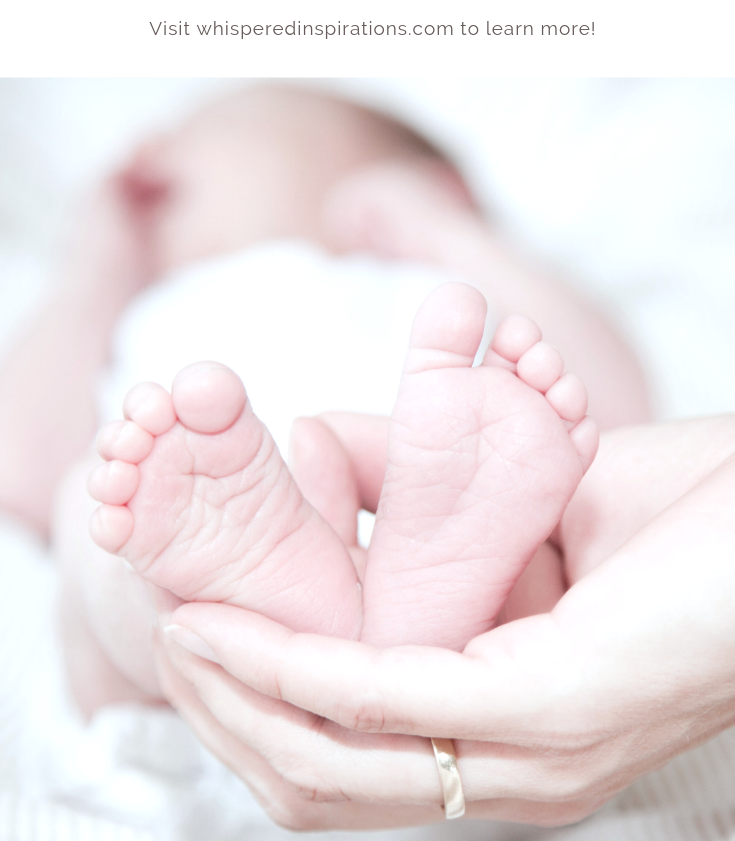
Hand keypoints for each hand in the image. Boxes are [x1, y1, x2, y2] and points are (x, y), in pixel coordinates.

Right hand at [155, 437, 734, 829]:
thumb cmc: (693, 521)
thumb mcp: (539, 516)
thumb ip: (436, 509)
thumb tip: (329, 465)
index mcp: (513, 743)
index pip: (353, 766)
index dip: (256, 712)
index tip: (195, 644)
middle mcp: (515, 776)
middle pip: (321, 783)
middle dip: (224, 714)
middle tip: (168, 638)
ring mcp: (532, 755)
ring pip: (335, 760)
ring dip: (239, 695)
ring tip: (180, 630)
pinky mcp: (547, 709)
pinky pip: (388, 700)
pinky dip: (297, 668)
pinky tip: (238, 629)